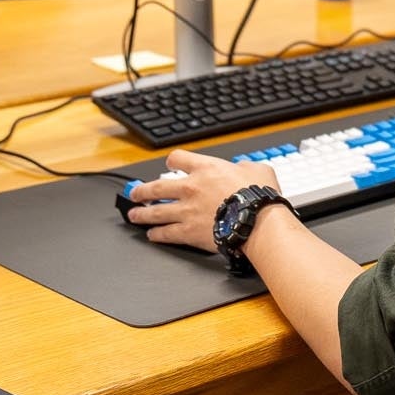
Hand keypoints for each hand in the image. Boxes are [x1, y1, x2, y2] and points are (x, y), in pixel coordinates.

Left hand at [127, 150, 279, 251]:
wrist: (256, 221)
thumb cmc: (259, 196)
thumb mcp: (258, 170)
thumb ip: (245, 167)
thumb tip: (244, 168)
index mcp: (206, 168)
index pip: (177, 158)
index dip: (171, 161)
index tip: (169, 165)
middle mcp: (190, 188)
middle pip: (156, 187)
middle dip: (142, 191)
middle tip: (136, 193)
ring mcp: (186, 211)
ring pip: (155, 212)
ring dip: (142, 214)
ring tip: (134, 215)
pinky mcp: (188, 232)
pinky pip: (166, 233)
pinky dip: (157, 235)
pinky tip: (152, 235)